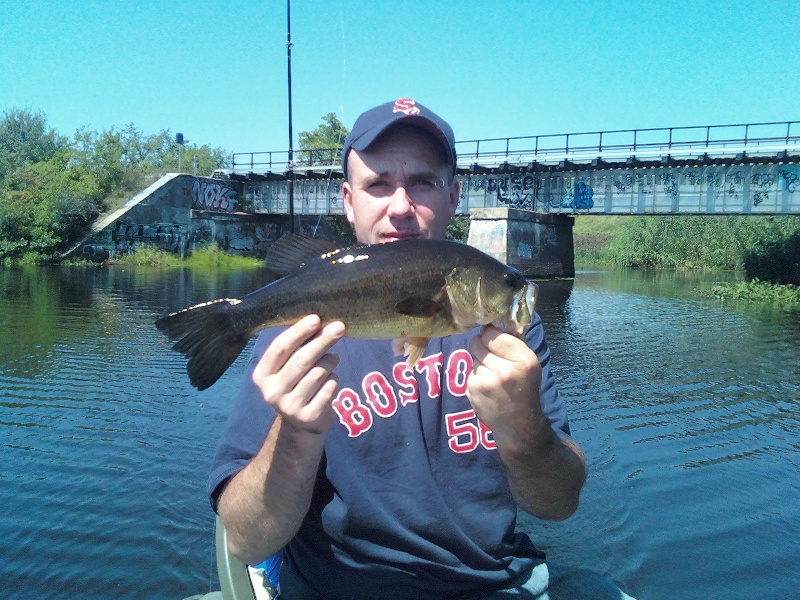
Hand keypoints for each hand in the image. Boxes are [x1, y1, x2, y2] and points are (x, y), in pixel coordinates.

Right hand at [252, 315, 344, 434]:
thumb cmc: (295, 383)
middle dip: (322, 340)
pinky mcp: (309, 416)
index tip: (316, 318)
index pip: (280, 348)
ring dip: (330, 360)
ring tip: (333, 358)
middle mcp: (272, 392)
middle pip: (301, 360)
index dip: (298, 332)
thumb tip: (319, 322)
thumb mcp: (288, 366)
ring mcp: (290, 407)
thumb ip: (297, 347)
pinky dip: (334, 379)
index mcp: (262, 374)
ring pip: (318, 373)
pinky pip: (329, 387)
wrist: (300, 423)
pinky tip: (330, 380)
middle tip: (339, 327)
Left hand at [467, 325, 546, 448]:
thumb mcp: (530, 363)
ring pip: (473, 356)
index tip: (495, 340)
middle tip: (492, 358)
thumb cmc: (524, 388)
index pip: (493, 333)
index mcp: (523, 359)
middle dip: (482, 346)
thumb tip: (493, 321)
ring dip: (480, 362)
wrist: (519, 424)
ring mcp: (486, 380)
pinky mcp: (473, 389)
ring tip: (493, 375)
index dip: (491, 334)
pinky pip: (470, 371)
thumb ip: (513, 342)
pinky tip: (487, 386)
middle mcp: (505, 369)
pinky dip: (476, 375)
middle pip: (478, 341)